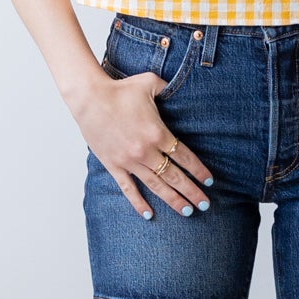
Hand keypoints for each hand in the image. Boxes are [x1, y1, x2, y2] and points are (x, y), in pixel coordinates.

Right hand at [76, 70, 214, 220]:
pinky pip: (128, 189)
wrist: (89, 98)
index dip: (198, 170)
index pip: (185, 157)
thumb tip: (180, 88)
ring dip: (173, 200)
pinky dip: (138, 203)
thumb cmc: (119, 89)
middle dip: (192, 192)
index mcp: (158, 133)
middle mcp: (146, 151)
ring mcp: (129, 161)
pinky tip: (149, 215)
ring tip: (187, 212)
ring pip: (156, 186)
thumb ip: (169, 88)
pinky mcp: (114, 166)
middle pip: (175, 176)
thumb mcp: (150, 83)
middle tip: (206, 205)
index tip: (209, 181)